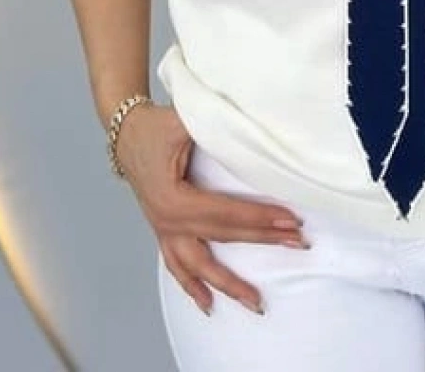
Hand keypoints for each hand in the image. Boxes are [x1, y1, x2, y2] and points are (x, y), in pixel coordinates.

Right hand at [114, 102, 308, 315]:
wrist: (126, 134)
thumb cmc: (156, 126)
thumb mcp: (184, 120)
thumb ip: (213, 125)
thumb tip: (247, 130)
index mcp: (173, 198)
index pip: (225, 213)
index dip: (259, 218)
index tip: (291, 222)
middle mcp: (167, 221)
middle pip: (221, 237)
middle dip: (262, 240)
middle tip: (297, 243)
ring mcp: (163, 231)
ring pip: (198, 266)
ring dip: (228, 284)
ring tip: (255, 303)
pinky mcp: (164, 232)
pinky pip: (177, 267)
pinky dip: (192, 287)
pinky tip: (208, 305)